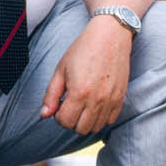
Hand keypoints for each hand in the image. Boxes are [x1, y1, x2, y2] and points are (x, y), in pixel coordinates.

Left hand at [41, 18, 131, 134]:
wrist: (110, 36)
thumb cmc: (83, 49)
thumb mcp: (61, 69)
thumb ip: (51, 94)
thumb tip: (44, 115)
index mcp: (79, 92)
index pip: (65, 121)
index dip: (58, 116)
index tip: (60, 104)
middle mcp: (96, 99)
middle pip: (80, 129)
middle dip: (72, 121)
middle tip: (70, 106)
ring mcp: (111, 100)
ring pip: (96, 127)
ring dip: (86, 121)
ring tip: (83, 105)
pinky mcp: (121, 97)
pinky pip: (110, 120)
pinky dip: (101, 117)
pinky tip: (95, 104)